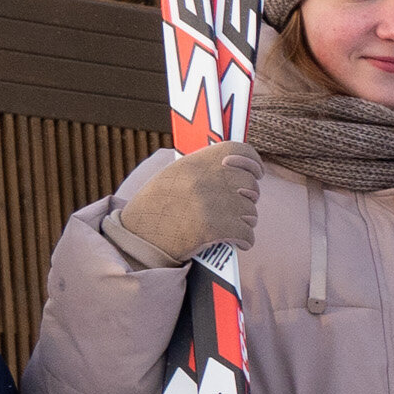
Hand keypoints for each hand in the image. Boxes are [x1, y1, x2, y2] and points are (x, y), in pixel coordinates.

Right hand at [106, 145, 257, 268]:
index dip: (253, 162)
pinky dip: (246, 241)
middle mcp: (203, 179)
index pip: (237, 150)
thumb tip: (234, 166)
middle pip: (248, 185)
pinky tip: (239, 243)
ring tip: (234, 227)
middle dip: (248, 199)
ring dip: (246, 222)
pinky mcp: (213, 228)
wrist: (136, 241)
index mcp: (193, 163)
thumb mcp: (171, 177)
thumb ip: (201, 169)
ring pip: (250, 211)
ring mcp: (209, 203)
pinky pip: (246, 233)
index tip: (256, 173)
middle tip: (240, 209)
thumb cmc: (154, 211)